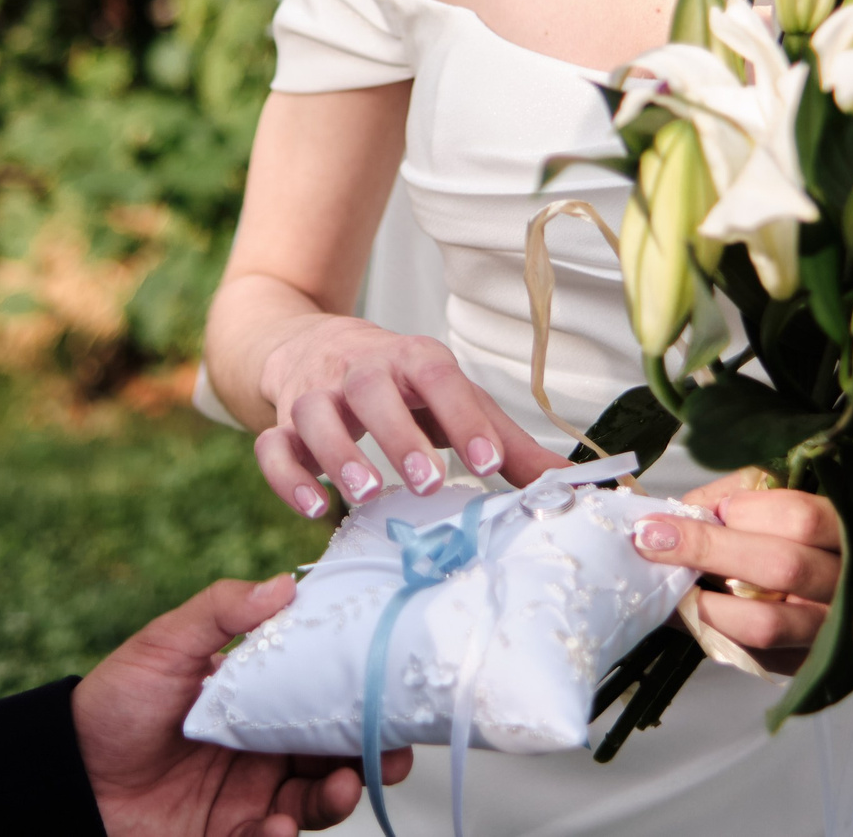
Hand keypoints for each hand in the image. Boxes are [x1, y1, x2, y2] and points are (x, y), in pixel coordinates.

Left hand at [73, 574, 409, 836]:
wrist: (65, 773)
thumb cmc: (114, 702)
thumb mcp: (165, 644)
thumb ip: (221, 611)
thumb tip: (284, 582)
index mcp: (259, 698)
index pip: (325, 695)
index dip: (361, 696)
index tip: (393, 692)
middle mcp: (265, 747)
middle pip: (337, 751)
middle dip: (371, 755)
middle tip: (389, 755)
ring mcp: (251, 794)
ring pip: (317, 798)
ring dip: (336, 796)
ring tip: (336, 789)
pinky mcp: (232, 834)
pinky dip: (283, 835)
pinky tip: (275, 825)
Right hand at [251, 316, 564, 515]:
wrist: (314, 345)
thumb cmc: (403, 386)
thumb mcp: (454, 402)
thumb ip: (510, 444)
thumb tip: (581, 484)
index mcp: (412, 360)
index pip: (440, 377)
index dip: (464, 417)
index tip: (490, 463)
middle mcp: (359, 370)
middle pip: (370, 389)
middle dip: (397, 435)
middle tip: (426, 483)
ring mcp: (314, 394)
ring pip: (312, 413)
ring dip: (337, 453)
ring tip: (364, 496)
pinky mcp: (279, 422)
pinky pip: (271, 445)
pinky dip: (287, 476)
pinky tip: (315, 507)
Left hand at [625, 470, 852, 674]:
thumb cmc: (814, 525)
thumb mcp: (782, 491)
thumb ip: (736, 495)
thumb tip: (675, 514)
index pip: (799, 517)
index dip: (741, 510)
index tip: (696, 509)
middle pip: (781, 567)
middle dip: (707, 550)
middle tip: (650, 541)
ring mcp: (838, 631)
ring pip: (769, 625)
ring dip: (707, 604)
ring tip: (670, 585)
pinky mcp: (813, 664)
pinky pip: (758, 656)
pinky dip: (715, 634)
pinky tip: (689, 612)